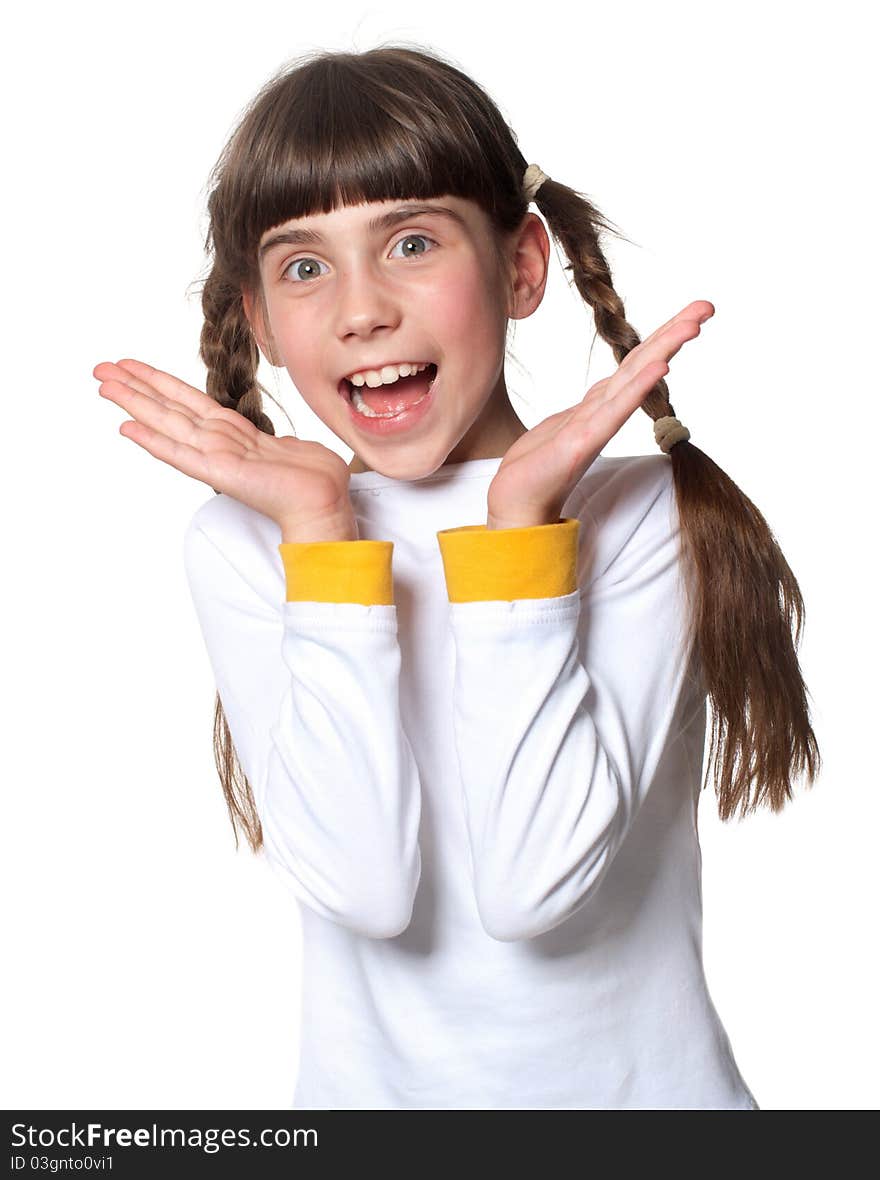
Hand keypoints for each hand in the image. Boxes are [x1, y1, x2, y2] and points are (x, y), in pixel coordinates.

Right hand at [93, 358, 357, 539]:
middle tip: (100, 369)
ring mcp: (215, 457)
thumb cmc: (314, 477)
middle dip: (133, 387)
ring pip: (168, 422)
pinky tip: (128, 428)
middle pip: (167, 408)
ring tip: (104, 385)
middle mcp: (218, 442)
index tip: (130, 366)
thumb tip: (283, 443)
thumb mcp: (293, 447)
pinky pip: (181, 454)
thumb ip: (277, 442)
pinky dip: (154, 441)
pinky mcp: (219, 473)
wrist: (323, 500)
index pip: (187, 402)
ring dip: (134, 403)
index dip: (158, 382)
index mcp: (234, 433)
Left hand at [486, 300, 713, 528]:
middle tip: (707, 306)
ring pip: (633, 380)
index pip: (634, 364)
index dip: (661, 337)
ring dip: (664, 350)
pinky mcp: (581, 444)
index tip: (692, 313)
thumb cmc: (534, 468)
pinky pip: (614, 411)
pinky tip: (660, 368)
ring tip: (692, 325)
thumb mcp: (563, 424)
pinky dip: (638, 388)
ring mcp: (595, 428)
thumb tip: (608, 385)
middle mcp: (602, 414)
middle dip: (673, 334)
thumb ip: (591, 405)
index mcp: (598, 408)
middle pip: (642, 364)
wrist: (513, 505)